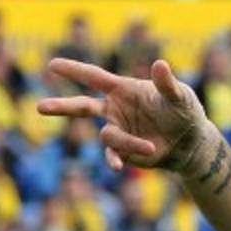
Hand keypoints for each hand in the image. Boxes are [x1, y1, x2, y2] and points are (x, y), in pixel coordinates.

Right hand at [36, 58, 208, 172]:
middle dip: (62, 106)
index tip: (52, 64)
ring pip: (108, 136)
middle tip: (40, 107)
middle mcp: (114, 109)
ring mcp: (117, 130)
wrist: (191, 141)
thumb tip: (160, 64)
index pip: (95, 77)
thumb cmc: (184, 111)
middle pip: (82, 106)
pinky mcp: (124, 150)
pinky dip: (115, 159)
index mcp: (124, 89)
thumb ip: (167, 84)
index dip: (75, 70)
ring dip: (127, 142)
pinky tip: (118, 166)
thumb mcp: (180, 96)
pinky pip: (113, 155)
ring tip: (150, 148)